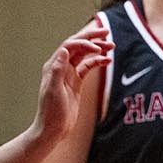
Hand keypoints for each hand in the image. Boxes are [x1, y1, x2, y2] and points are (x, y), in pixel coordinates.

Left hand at [34, 21, 110, 142]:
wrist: (52, 130)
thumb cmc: (51, 112)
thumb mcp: (54, 91)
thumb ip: (58, 70)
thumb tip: (65, 50)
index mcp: (54, 66)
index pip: (70, 46)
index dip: (84, 43)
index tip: (98, 48)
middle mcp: (61, 67)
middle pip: (78, 46)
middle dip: (92, 38)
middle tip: (107, 32)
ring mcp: (69, 74)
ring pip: (85, 55)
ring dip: (98, 49)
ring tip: (112, 45)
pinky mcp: (76, 82)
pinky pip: (88, 66)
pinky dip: (98, 62)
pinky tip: (108, 61)